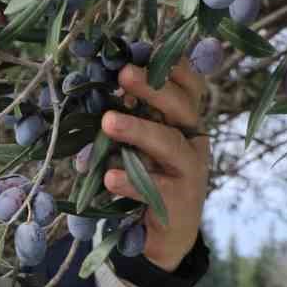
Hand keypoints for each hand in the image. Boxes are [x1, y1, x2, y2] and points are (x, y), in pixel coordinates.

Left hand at [103, 63, 210, 271]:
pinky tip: (110, 176)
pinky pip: (155, 188)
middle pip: (182, 107)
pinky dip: (131, 181)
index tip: (145, 50)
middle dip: (153, 88)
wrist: (166, 235)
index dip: (172, 67)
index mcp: (184, 122)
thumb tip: (93, 92)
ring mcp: (189, 171)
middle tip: (124, 74)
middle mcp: (192, 141)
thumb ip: (125, 119)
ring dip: (139, 130)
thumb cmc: (148, 179)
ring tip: (108, 122)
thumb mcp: (138, 145)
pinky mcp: (178, 201)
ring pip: (170, 145)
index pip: (189, 86)